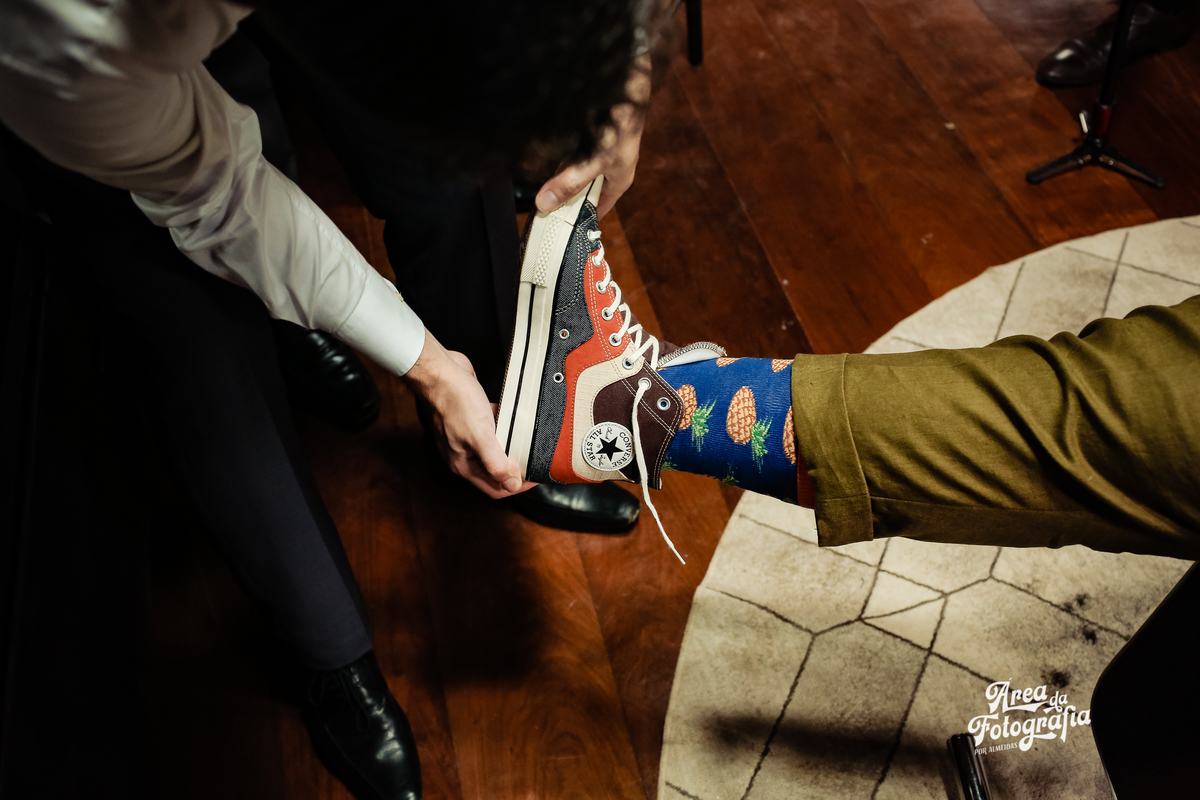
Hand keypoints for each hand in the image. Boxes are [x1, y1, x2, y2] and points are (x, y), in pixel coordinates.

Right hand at [402, 331, 535, 498]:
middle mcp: (463, 453)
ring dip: (510, 446)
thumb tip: (510, 485)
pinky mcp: (470, 419)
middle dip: (515, 468)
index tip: (535, 477)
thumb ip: (496, 463)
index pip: (495, 488)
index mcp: (463, 464)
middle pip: (495, 471)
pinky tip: (512, 417)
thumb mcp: (480, 437)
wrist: (440, 372)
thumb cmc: (454, 402)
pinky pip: (492, 429)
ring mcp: (466, 436)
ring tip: (528, 440)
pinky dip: (503, 426)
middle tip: (535, 460)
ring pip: (494, 449)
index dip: (517, 486)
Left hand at [535, 56, 650, 218]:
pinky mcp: (591, 136)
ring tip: (540, 187)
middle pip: (583, 191)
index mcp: (619, 181)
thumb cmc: (621, 126)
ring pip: (575, 171)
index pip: (599, 209)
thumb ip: (570, 183)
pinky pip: (572, 153)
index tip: (560, 230)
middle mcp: (610, 169)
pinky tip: (546, 157)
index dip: (581, 220)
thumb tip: (544, 203)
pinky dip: (560, 157)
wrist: (626, 86)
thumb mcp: (595, 162)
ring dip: (560, 177)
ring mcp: (601, 152)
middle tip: (541, 207)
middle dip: (565, 197)